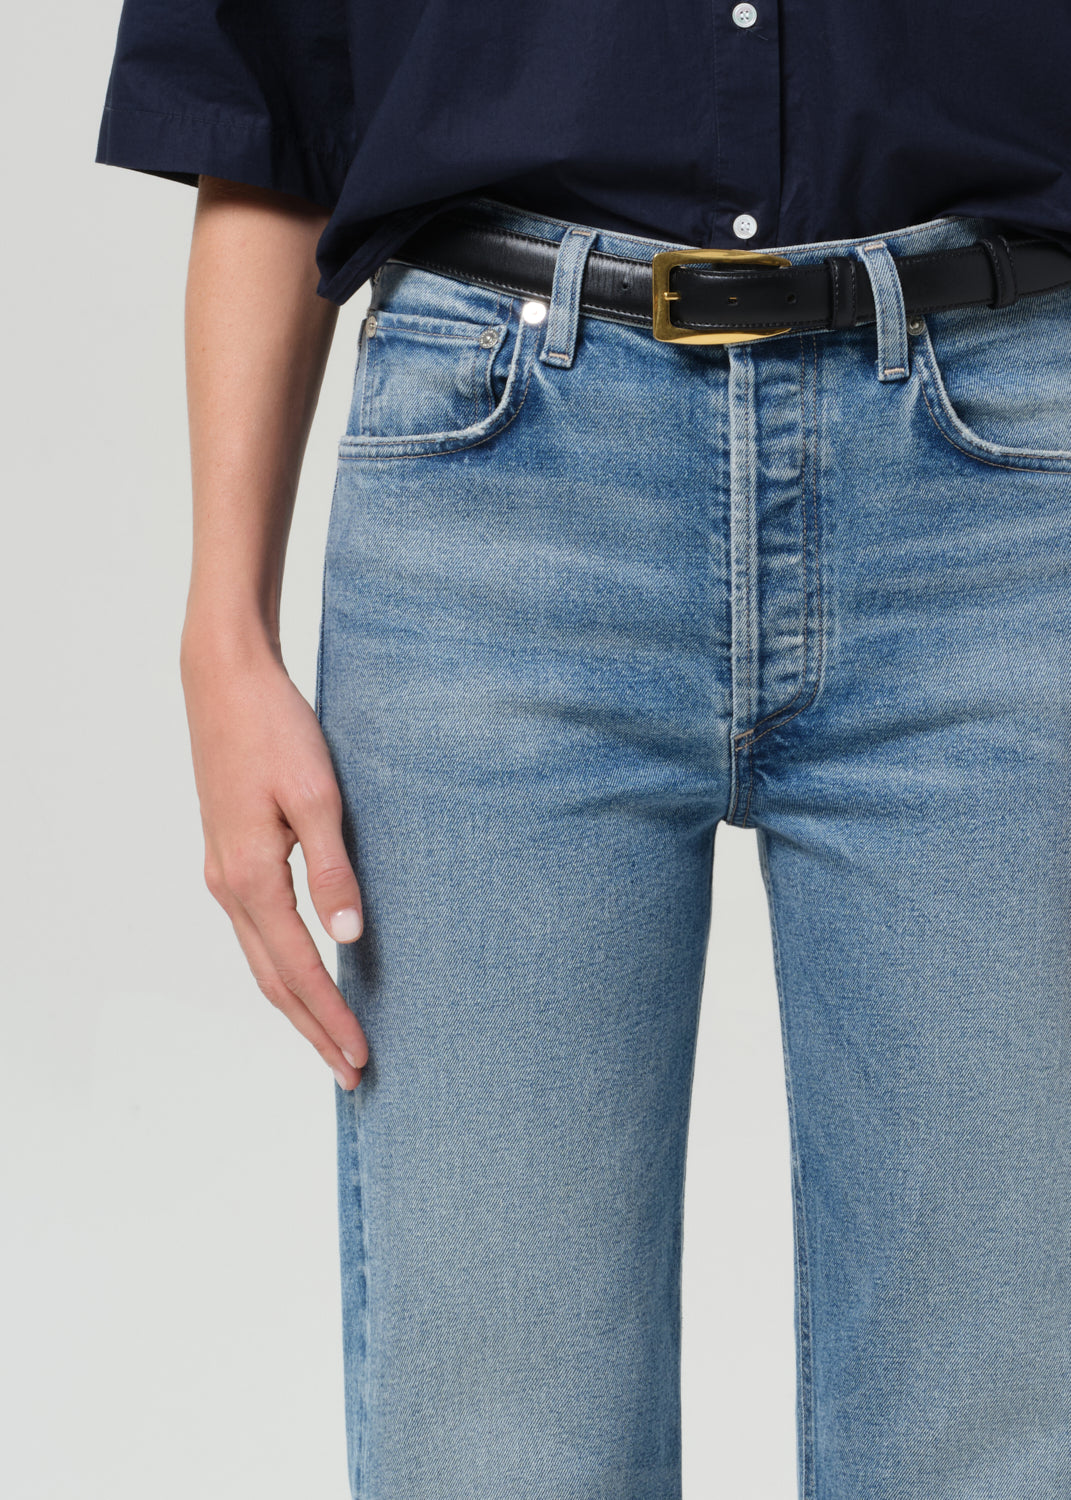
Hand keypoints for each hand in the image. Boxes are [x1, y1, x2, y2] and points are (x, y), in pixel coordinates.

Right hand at [181, 635, 368, 1088]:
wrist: (225, 679)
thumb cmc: (275, 730)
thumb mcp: (316, 797)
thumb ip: (334, 871)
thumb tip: (349, 941)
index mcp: (252, 878)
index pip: (299, 970)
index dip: (332, 1017)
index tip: (361, 1057)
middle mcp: (230, 886)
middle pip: (274, 980)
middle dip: (313, 1029)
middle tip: (350, 1073)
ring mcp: (224, 872)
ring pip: (261, 959)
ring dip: (297, 1004)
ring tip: (329, 1038)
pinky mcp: (230, 854)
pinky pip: (256, 931)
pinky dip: (282, 966)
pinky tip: (304, 973)